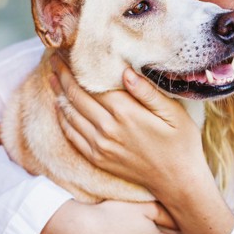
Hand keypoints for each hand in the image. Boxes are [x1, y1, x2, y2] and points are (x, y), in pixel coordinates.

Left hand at [48, 54, 209, 198]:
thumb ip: (147, 92)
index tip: (68, 51)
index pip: (92, 84)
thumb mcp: (173, 113)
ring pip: (70, 115)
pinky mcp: (98, 158)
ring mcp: (100, 146)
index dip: (76, 67)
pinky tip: (60, 107)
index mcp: (126, 113)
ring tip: (52, 77)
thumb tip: (125, 71)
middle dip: (63, 76)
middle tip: (54, 58)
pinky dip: (63, 118)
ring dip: (58, 94)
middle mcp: (108, 129)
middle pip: (76, 97)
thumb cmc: (181, 143)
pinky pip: (72, 136)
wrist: (177, 181)